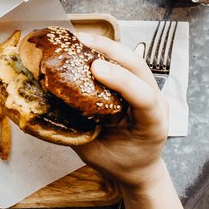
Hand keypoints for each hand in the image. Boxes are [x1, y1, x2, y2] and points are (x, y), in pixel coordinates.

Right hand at [73, 33, 167, 189]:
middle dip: (112, 50)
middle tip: (82, 41)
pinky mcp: (139, 85)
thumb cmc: (119, 164)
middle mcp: (157, 103)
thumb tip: (51, 108)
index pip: (144, 98)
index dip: (121, 80)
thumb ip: (78, 131)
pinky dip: (106, 54)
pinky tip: (87, 48)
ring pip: (133, 61)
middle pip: (140, 68)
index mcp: (153, 126)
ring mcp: (151, 91)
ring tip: (81, 39)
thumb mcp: (95, 155)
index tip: (96, 68)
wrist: (139, 169)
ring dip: (107, 47)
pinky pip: (125, 64)